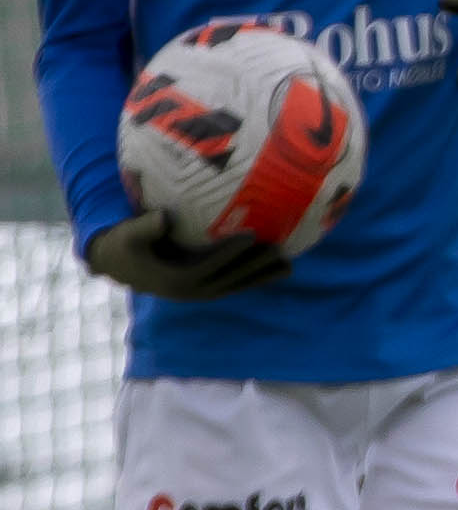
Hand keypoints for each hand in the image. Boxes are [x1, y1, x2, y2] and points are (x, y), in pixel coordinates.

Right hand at [87, 219, 287, 302]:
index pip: (208, 265)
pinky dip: (254, 278)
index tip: (251, 235)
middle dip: (255, 266)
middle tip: (279, 249)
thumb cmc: (124, 243)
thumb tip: (163, 217)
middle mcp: (190, 290)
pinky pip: (233, 284)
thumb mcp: (128, 234)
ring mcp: (198, 292)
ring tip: (289, 266)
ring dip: (261, 277)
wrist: (118, 264)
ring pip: (235, 285)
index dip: (230, 252)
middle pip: (229, 279)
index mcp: (174, 278)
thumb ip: (145, 227)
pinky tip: (275, 269)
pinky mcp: (203, 289)